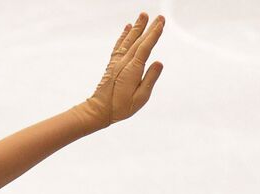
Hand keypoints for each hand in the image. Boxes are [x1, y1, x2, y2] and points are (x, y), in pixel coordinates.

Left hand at [81, 12, 165, 128]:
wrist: (98, 110)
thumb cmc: (120, 108)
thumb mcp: (140, 98)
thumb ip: (150, 79)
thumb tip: (159, 62)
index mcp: (132, 70)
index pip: (145, 48)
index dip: (153, 35)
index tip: (161, 23)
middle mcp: (123, 63)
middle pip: (138, 41)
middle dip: (149, 28)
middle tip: (159, 17)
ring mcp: (117, 62)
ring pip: (128, 41)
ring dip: (136, 28)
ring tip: (143, 15)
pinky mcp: (112, 64)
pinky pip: (119, 46)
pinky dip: (123, 35)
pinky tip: (128, 27)